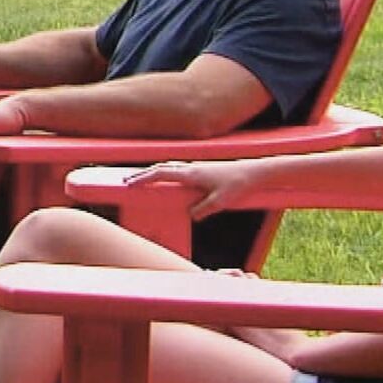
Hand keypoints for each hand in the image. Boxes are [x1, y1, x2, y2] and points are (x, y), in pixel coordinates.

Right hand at [126, 160, 255, 219]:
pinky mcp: (203, 170)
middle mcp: (191, 168)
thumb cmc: (239, 185)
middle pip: (160, 168)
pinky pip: (178, 170)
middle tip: (127, 181)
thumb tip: (190, 216)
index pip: (161, 174)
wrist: (254, 172)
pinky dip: (167, 173)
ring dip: (154, 172)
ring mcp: (197, 168)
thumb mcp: (220, 202)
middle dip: (143, 174)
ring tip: (143, 179)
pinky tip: (168, 179)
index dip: (143, 178)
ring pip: (169, 167)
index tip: (129, 184)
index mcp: (191, 174)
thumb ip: (202, 210)